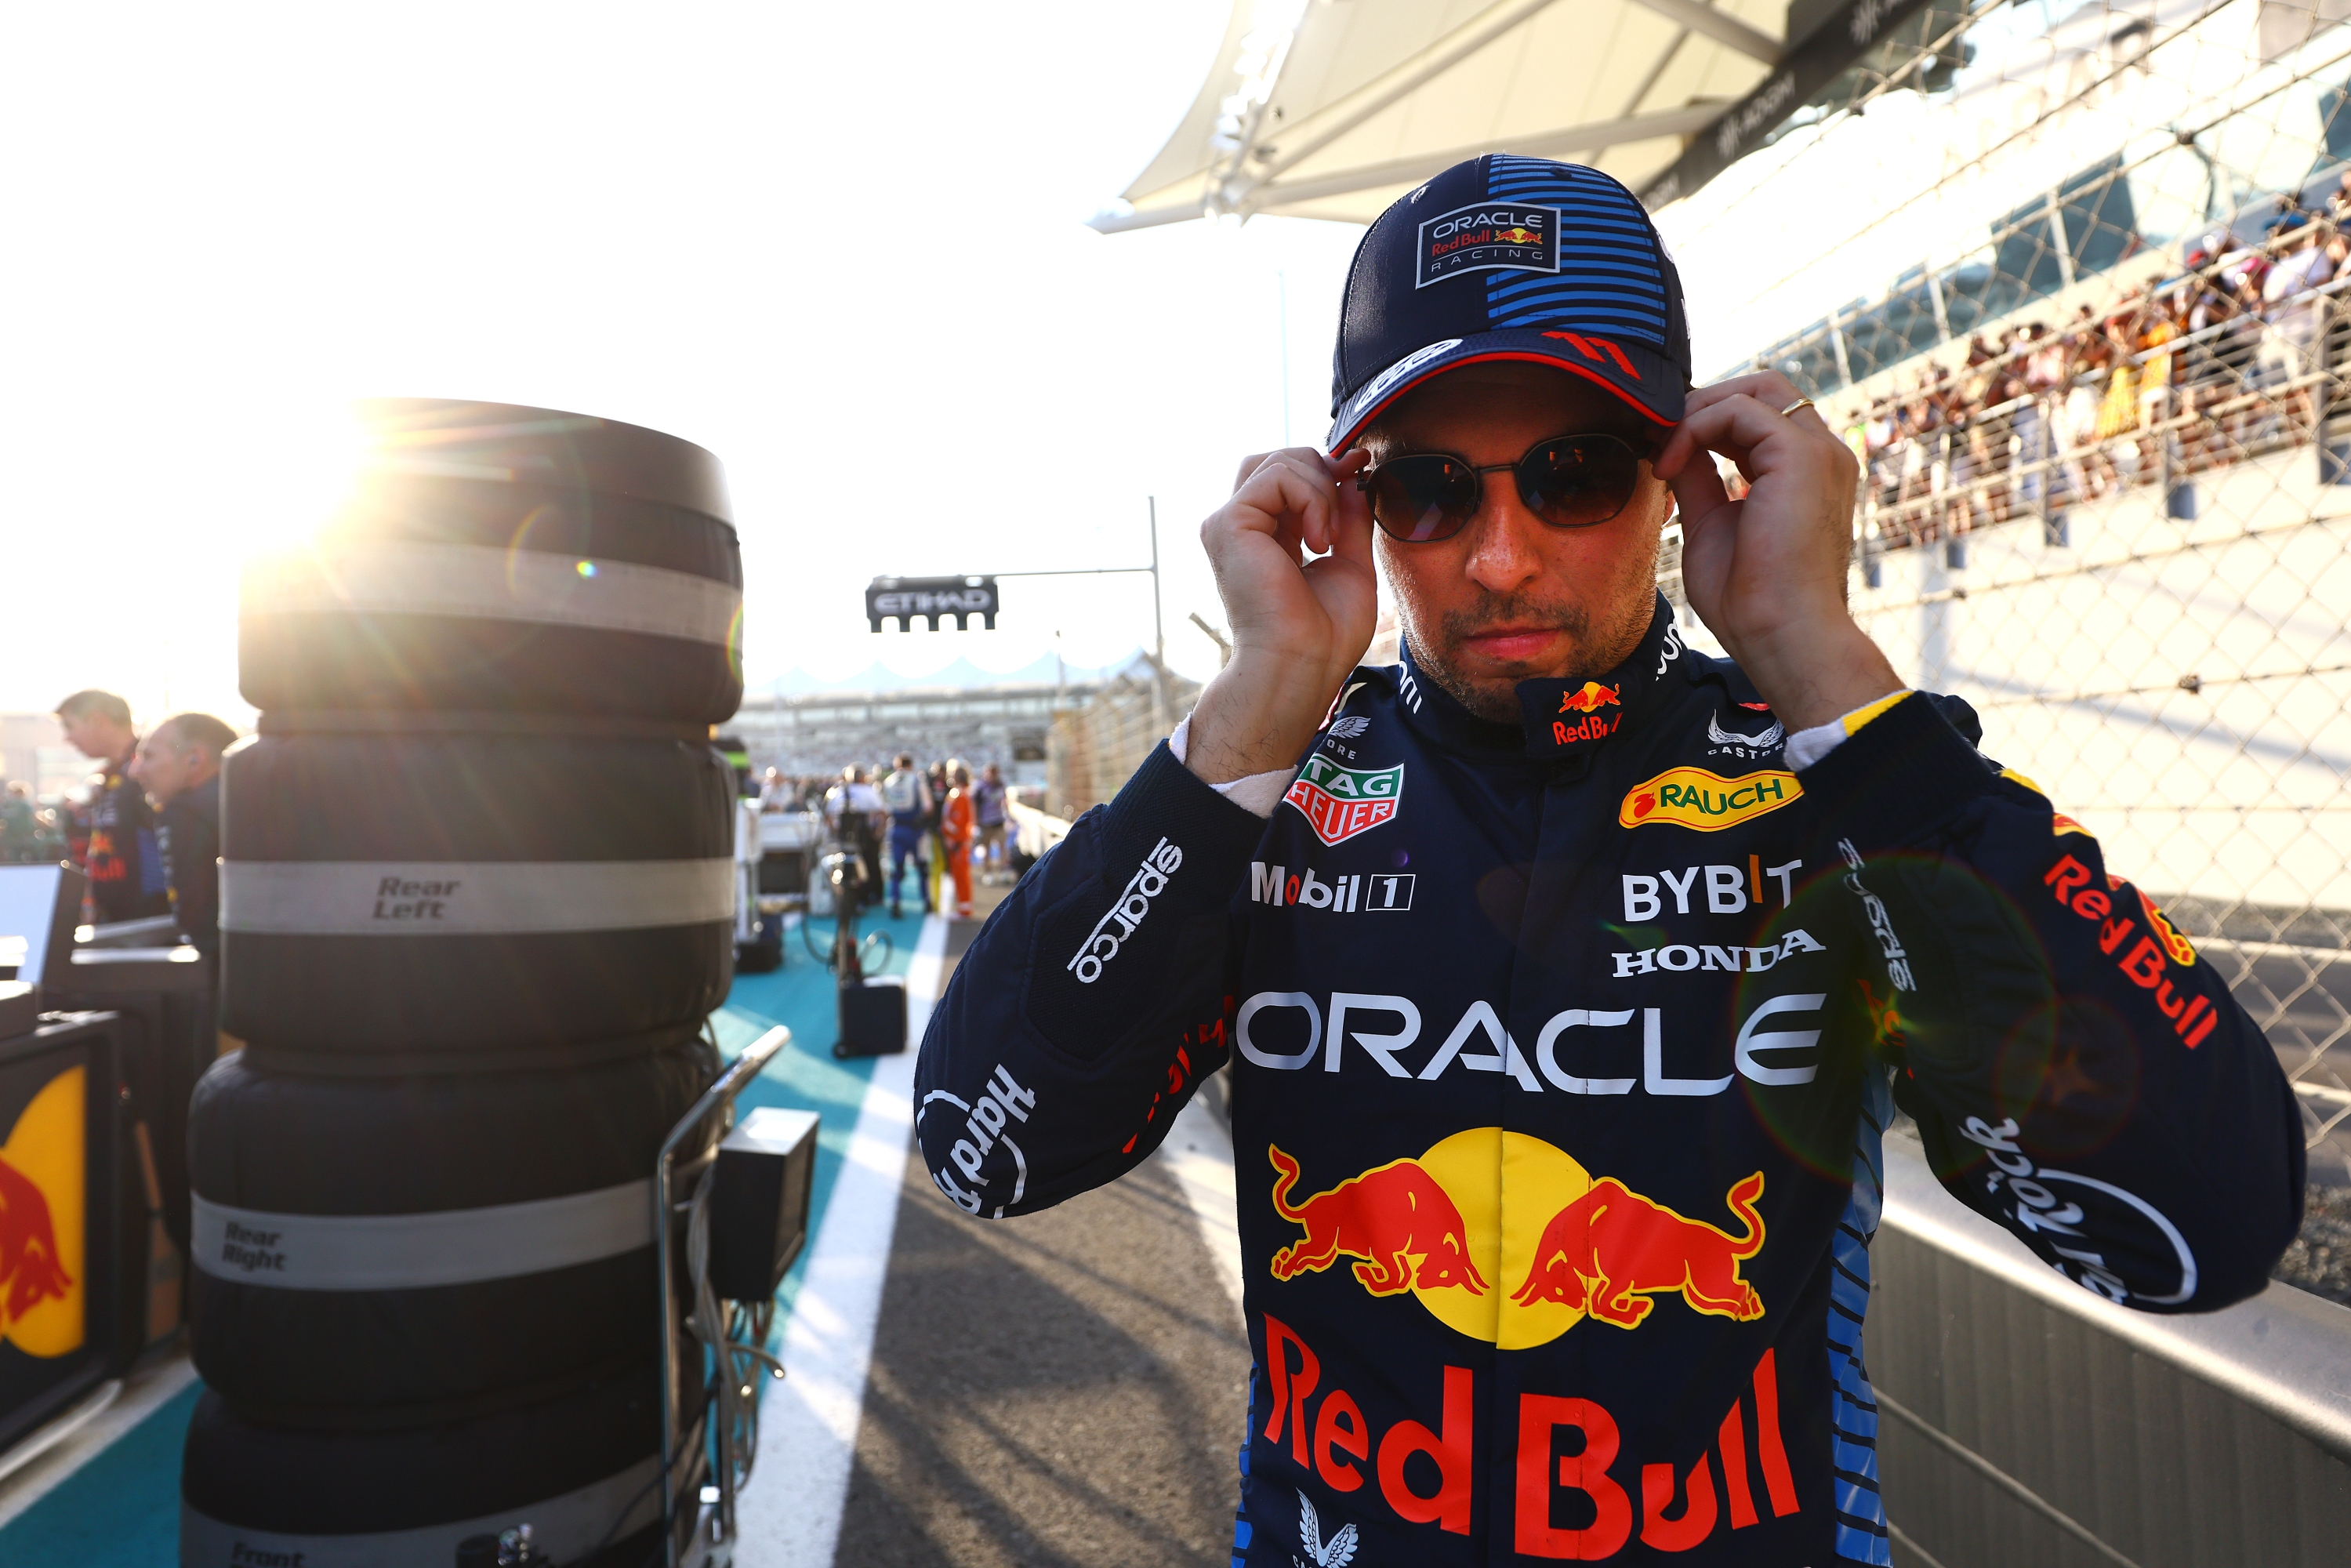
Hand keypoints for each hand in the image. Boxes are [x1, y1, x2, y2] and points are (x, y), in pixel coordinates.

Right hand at [1184, 447, 1377, 782]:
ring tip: (1328, 539)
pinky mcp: (1228, 524)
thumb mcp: (1350, 562)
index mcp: (1267, 536)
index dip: (1327, 468)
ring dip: (1321, 489)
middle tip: (1347, 509)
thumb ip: (1349, 518)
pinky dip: (1312, 498)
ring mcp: (1230, 524)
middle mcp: (1243, 527)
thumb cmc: (1325, 633)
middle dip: (1323, 471)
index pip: (1290, 476)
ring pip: (1280, 461)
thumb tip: (1352, 476)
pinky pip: (1278, 477)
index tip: (1361, 470)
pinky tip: (1318, 541)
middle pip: (1279, 458)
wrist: (1303, 663)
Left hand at [1651, 373, 1900, 731]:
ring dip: (1697, 412)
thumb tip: (1673, 448)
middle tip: (1660, 438)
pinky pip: (1739, 409)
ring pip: (1755, 388)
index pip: (1760, 417)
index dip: (1708, 421)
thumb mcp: (1712, 525)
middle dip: (1706, 403)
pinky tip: (1670, 464)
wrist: (1782, 637)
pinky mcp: (1801, 455)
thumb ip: (1699, 480)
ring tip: (1663, 452)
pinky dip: (1696, 426)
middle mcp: (1822, 455)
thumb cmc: (1751, 601)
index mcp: (1807, 473)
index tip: (1662, 450)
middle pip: (1764, 388)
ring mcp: (1819, 451)